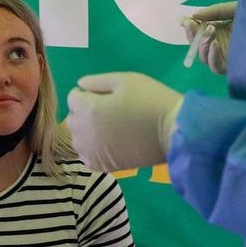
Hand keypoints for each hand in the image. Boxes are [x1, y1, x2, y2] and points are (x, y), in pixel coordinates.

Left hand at [65, 72, 182, 172]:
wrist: (174, 131)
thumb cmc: (152, 100)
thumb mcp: (126, 80)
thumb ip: (97, 81)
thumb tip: (80, 85)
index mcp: (89, 109)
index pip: (72, 98)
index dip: (83, 93)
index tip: (98, 94)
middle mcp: (86, 132)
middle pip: (71, 119)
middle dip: (82, 112)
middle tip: (104, 110)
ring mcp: (94, 151)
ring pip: (77, 140)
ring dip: (85, 132)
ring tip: (106, 127)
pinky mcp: (105, 166)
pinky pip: (86, 157)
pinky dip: (92, 151)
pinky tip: (107, 144)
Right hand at [180, 1, 235, 74]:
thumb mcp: (233, 9)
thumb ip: (214, 12)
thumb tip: (193, 16)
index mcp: (218, 31)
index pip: (197, 33)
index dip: (189, 28)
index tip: (186, 19)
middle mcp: (220, 45)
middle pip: (197, 47)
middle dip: (192, 36)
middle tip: (195, 24)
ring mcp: (226, 56)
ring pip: (204, 58)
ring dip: (202, 45)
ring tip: (210, 30)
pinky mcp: (234, 66)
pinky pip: (217, 68)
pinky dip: (212, 58)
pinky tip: (215, 44)